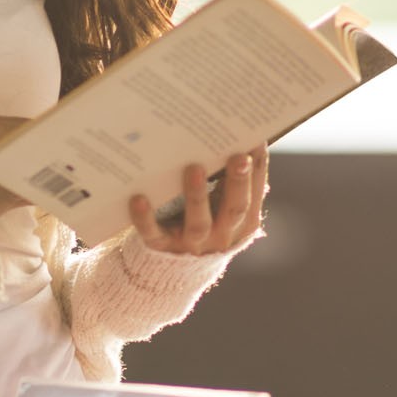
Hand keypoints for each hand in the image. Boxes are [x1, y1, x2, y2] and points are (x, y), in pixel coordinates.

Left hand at [128, 147, 268, 256]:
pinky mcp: (162, 246)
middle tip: (239, 157)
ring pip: (198, 223)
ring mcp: (192, 243)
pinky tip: (139, 198)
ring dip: (197, 196)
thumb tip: (235, 132)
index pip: (254, 193)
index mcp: (242, 220)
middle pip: (234, 209)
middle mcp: (222, 234)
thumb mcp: (224, 202)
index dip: (258, 169)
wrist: (179, 264)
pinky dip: (146, 218)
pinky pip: (154, 234)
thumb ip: (229, 177)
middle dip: (238, 182)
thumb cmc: (208, 217)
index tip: (257, 141)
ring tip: (194, 168)